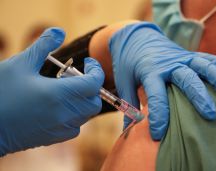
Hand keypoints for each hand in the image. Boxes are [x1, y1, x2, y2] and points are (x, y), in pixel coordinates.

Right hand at [0, 28, 103, 155]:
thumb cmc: (0, 93)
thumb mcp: (21, 63)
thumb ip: (43, 46)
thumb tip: (59, 31)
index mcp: (60, 94)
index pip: (95, 83)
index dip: (96, 70)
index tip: (88, 62)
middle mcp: (65, 114)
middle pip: (95, 101)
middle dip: (91, 86)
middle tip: (73, 77)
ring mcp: (60, 129)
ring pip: (86, 114)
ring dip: (83, 100)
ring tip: (63, 91)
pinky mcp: (53, 138)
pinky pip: (76, 127)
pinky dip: (75, 115)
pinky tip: (58, 107)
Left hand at [109, 22, 215, 139]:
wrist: (136, 37)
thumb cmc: (129, 63)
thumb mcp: (124, 81)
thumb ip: (128, 103)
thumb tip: (130, 129)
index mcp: (149, 71)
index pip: (156, 95)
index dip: (158, 116)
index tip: (158, 135)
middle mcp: (168, 63)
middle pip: (186, 79)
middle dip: (198, 97)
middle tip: (210, 115)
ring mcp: (180, 57)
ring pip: (202, 66)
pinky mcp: (188, 54)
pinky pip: (207, 58)